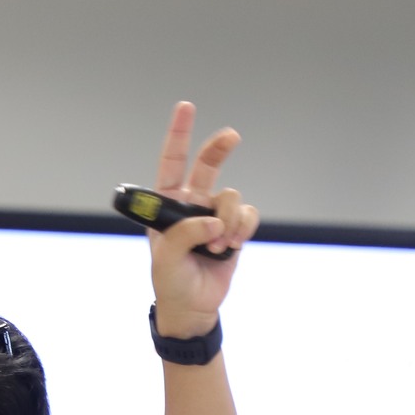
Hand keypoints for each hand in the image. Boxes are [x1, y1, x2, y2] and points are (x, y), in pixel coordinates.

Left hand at [149, 101, 258, 336]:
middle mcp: (192, 204)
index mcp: (167, 205)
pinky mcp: (234, 230)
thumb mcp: (166, 261)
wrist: (193, 307)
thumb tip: (211, 222)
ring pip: (231, 198)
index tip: (186, 107)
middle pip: (208, 165)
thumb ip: (184, 236)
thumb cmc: (171, 282)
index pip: (171, 162)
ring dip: (228, 221)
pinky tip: (231, 246)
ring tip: (217, 245)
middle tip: (232, 136)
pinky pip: (247, 216)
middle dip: (220, 148)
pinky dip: (243, 229)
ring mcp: (215, 215)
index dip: (178, 134)